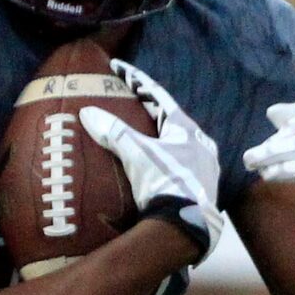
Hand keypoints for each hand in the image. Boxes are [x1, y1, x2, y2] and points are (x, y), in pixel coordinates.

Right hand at [77, 59, 228, 263]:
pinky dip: (169, 160)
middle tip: (131, 103)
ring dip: (163, 137)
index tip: (119, 68)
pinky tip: (160, 167)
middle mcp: (201, 144)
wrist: (187, 226)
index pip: (158, 96)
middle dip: (152, 111)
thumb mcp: (137, 155)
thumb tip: (87, 111)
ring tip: (144, 137)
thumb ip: (114, 133)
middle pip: (172, 120)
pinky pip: (184, 165)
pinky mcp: (205, 189)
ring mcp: (206, 168)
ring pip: (181, 143)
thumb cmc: (164, 183)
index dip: (136, 81)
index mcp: (187, 129)